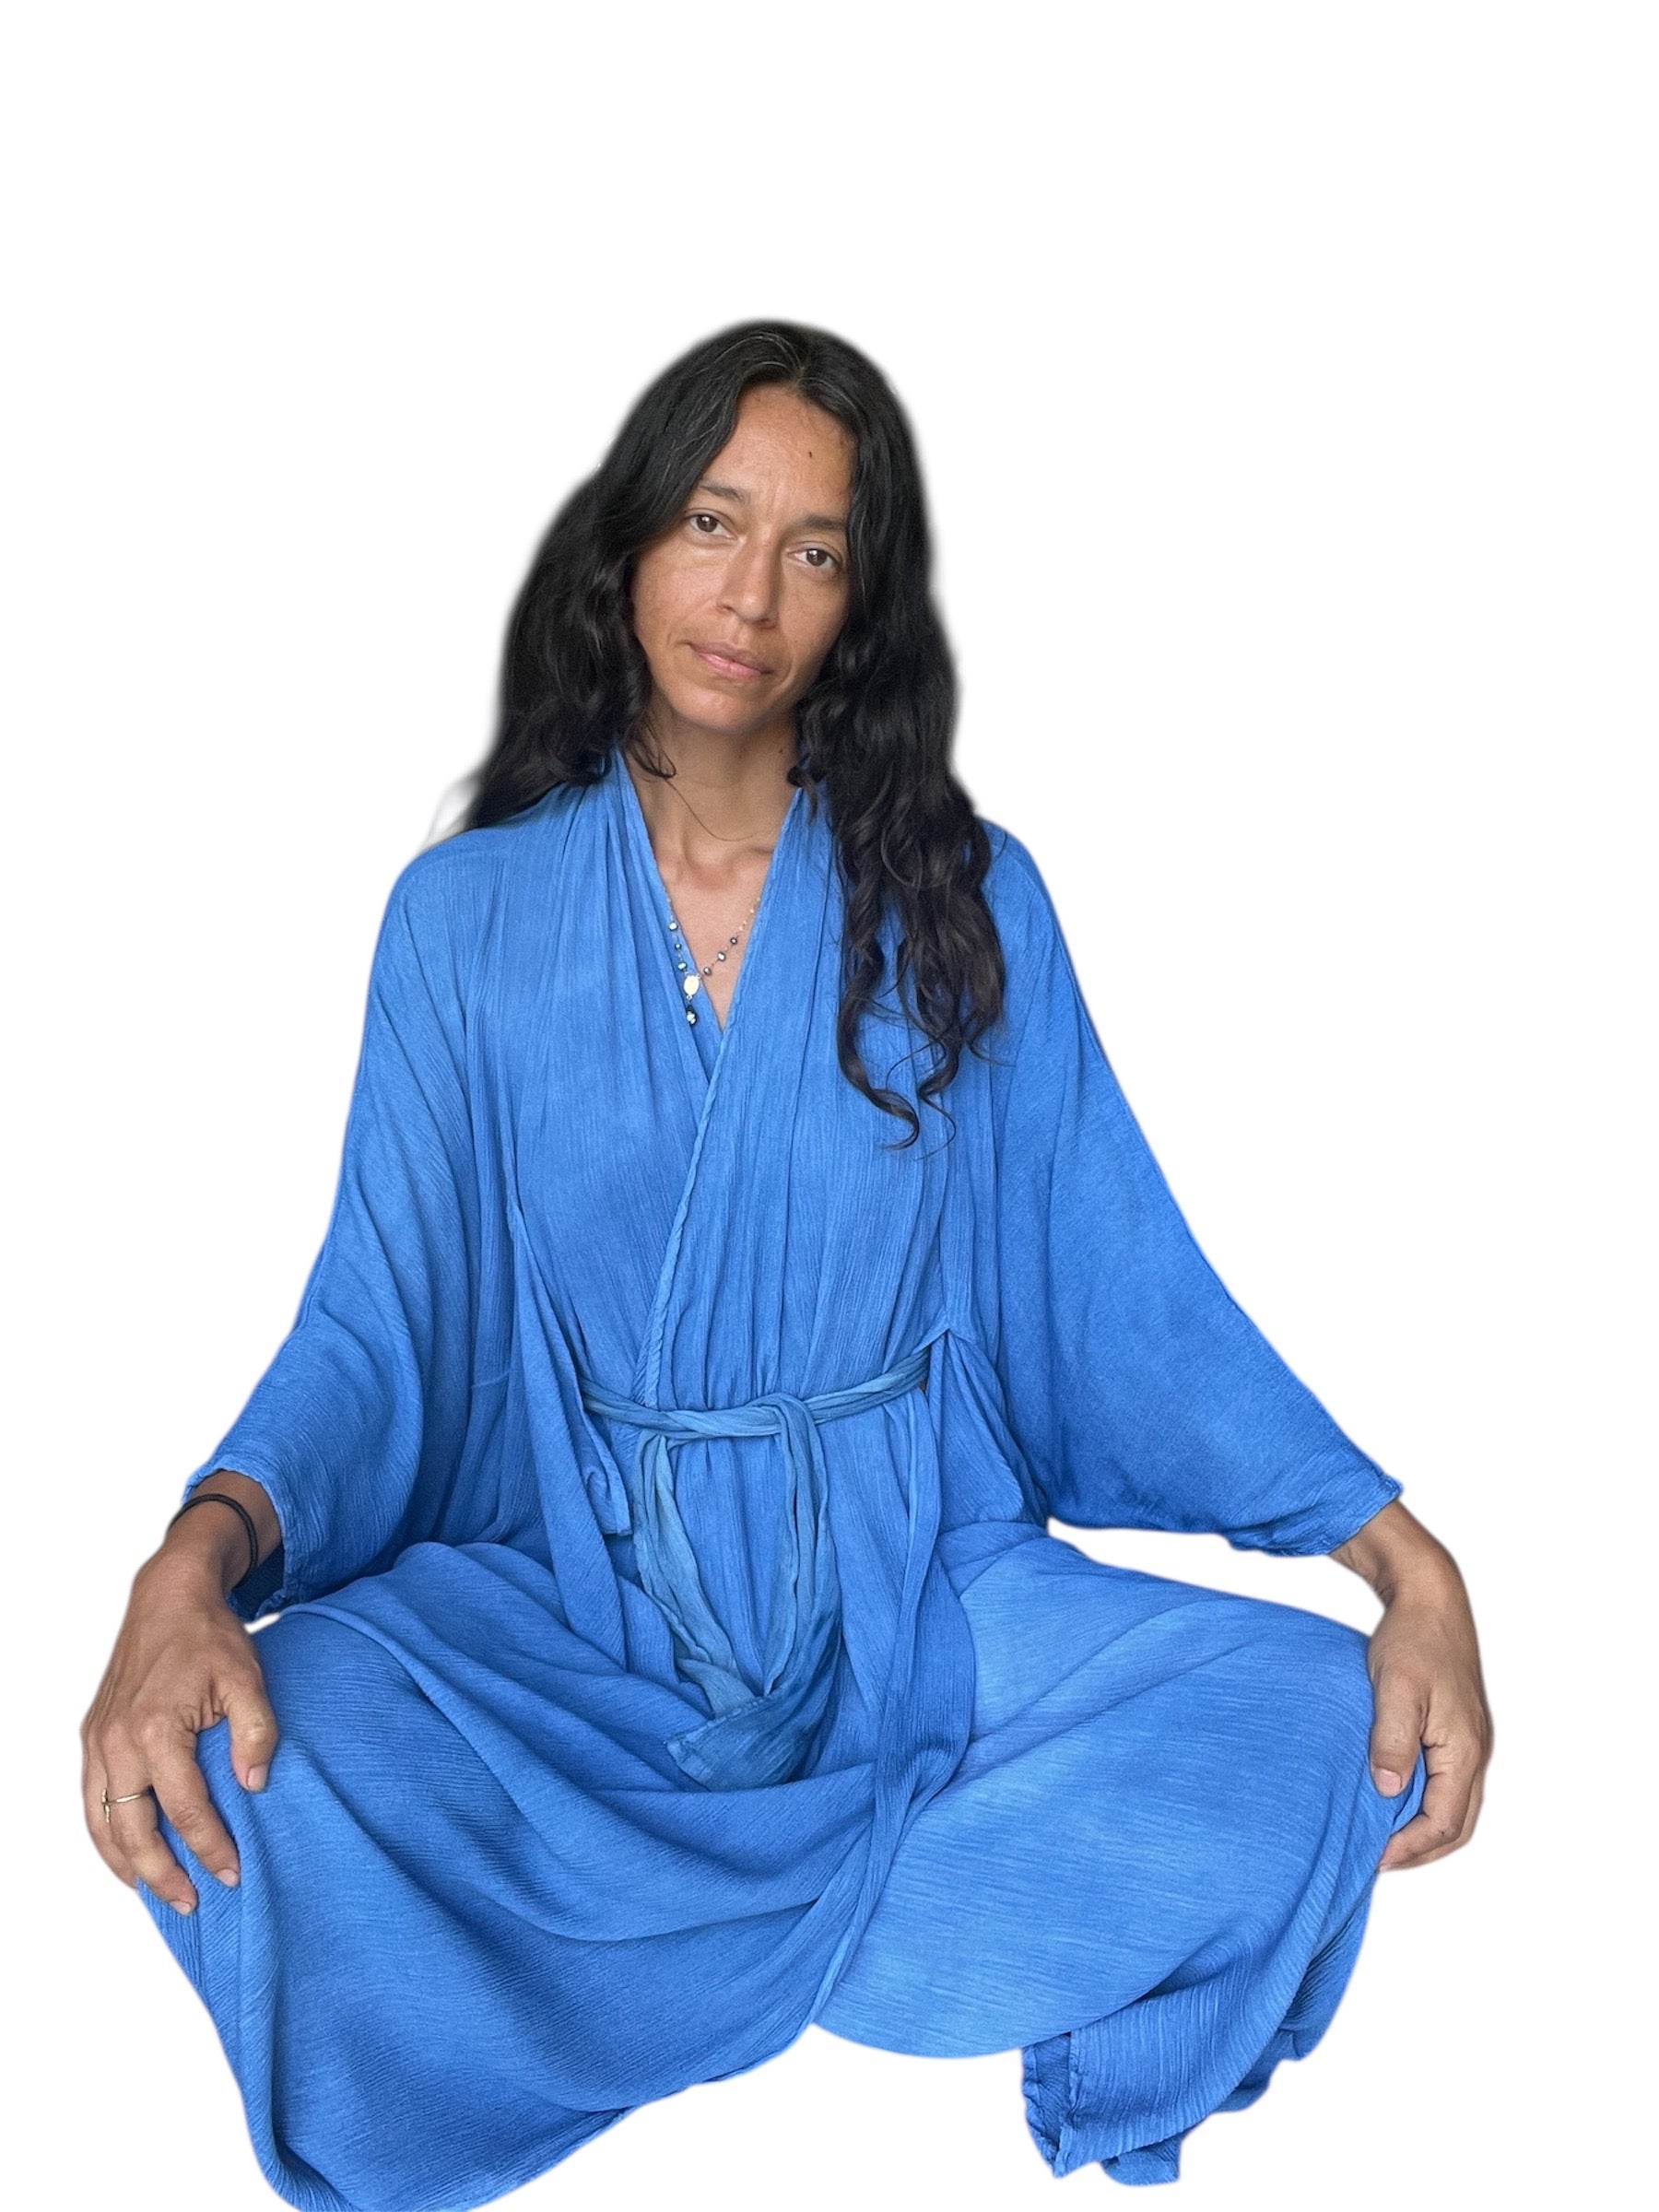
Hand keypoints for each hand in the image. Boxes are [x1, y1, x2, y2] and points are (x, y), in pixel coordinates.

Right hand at [81, 1481, 281, 1913]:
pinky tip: (127, 1855)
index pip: (186, 1808)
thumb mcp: (249, 1678)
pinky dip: (105, 1835)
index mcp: (156, 1728)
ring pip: (101, 1822)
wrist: (168, 1597)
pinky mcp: (92, 1737)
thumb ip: (256, 1733)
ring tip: (159, 1892)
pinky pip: (91, 1800)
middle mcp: (117, 1741)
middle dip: (161, 1873)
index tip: (233, 1873)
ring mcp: (98, 1741)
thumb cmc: (210, 1636)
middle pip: (132, 1829)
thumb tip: (254, 1786)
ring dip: (127, 1864)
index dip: (210, 1846)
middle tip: (192, 1901)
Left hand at [1331, 1499, 1492, 1872]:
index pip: (1444, 1822)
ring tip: (1382, 1837)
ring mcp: (1469, 1741)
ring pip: (1453, 1805)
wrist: (1431, 1598)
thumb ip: (1392, 1741)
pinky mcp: (1457, 1730)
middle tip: (1377, 1859)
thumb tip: (1387, 1791)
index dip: (1409, 1847)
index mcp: (1464, 1749)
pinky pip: (1446, 1782)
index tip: (1373, 1856)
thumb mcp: (1396, 1689)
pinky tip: (1391, 1798)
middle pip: (1456, 1824)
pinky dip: (1423, 1802)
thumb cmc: (1413, 1639)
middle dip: (1419, 1848)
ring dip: (1422, 1828)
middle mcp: (1474, 1752)